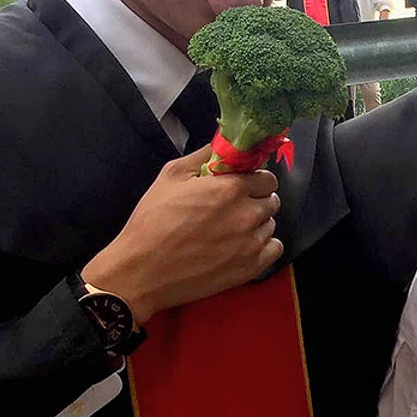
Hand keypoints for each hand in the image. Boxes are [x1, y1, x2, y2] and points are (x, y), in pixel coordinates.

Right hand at [81, 147, 281, 321]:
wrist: (143, 270)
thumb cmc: (152, 222)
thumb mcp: (171, 175)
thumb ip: (203, 156)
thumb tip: (223, 146)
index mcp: (231, 188)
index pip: (267, 177)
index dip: (254, 179)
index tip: (241, 184)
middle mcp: (248, 214)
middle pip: (271, 200)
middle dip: (256, 200)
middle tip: (233, 207)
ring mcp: (252, 243)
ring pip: (270, 225)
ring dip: (257, 224)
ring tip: (231, 229)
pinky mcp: (251, 268)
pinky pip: (273, 249)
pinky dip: (262, 246)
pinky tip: (242, 246)